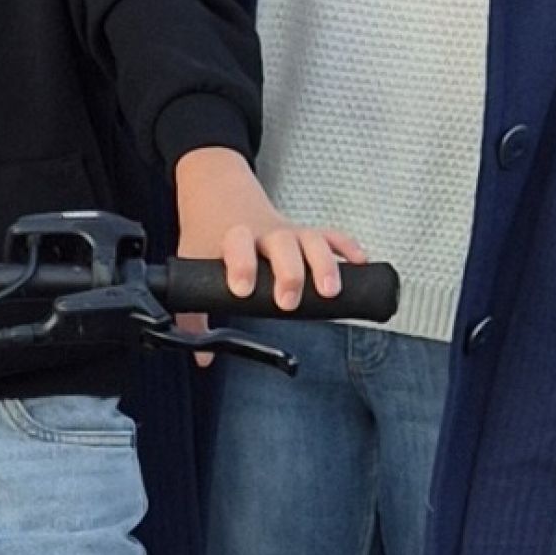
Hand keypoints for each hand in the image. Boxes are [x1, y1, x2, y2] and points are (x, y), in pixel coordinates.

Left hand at [173, 147, 367, 343]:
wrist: (220, 196)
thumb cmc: (209, 236)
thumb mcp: (194, 266)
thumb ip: (195, 314)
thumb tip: (203, 358)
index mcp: (234, 238)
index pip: (237, 245)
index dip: (241, 265)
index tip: (241, 289)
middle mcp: (265, 234)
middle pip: (283, 245)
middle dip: (289, 273)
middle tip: (288, 301)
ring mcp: (289, 232)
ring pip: (312, 241)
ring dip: (324, 264)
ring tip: (330, 292)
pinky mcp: (306, 233)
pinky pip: (332, 236)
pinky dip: (348, 247)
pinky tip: (360, 264)